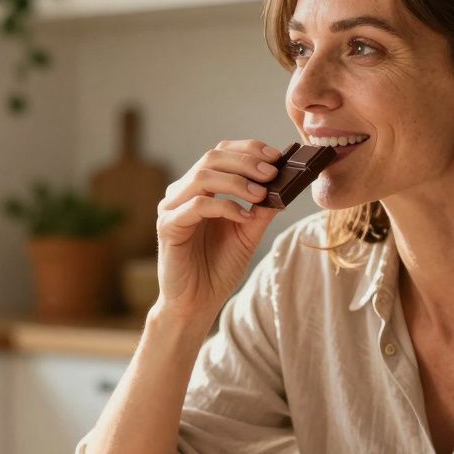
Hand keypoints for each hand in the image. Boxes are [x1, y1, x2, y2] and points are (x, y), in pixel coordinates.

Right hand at [153, 139, 283, 327]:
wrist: (197, 303)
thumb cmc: (217, 269)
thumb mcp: (247, 234)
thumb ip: (260, 209)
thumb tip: (285, 184)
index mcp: (199, 189)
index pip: (220, 154)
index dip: (248, 149)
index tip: (276, 156)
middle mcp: (182, 193)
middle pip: (211, 158)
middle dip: (245, 161)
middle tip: (272, 172)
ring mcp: (172, 207)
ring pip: (203, 176)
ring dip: (237, 182)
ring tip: (261, 194)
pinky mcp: (168, 226)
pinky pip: (197, 205)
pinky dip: (225, 207)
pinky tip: (244, 218)